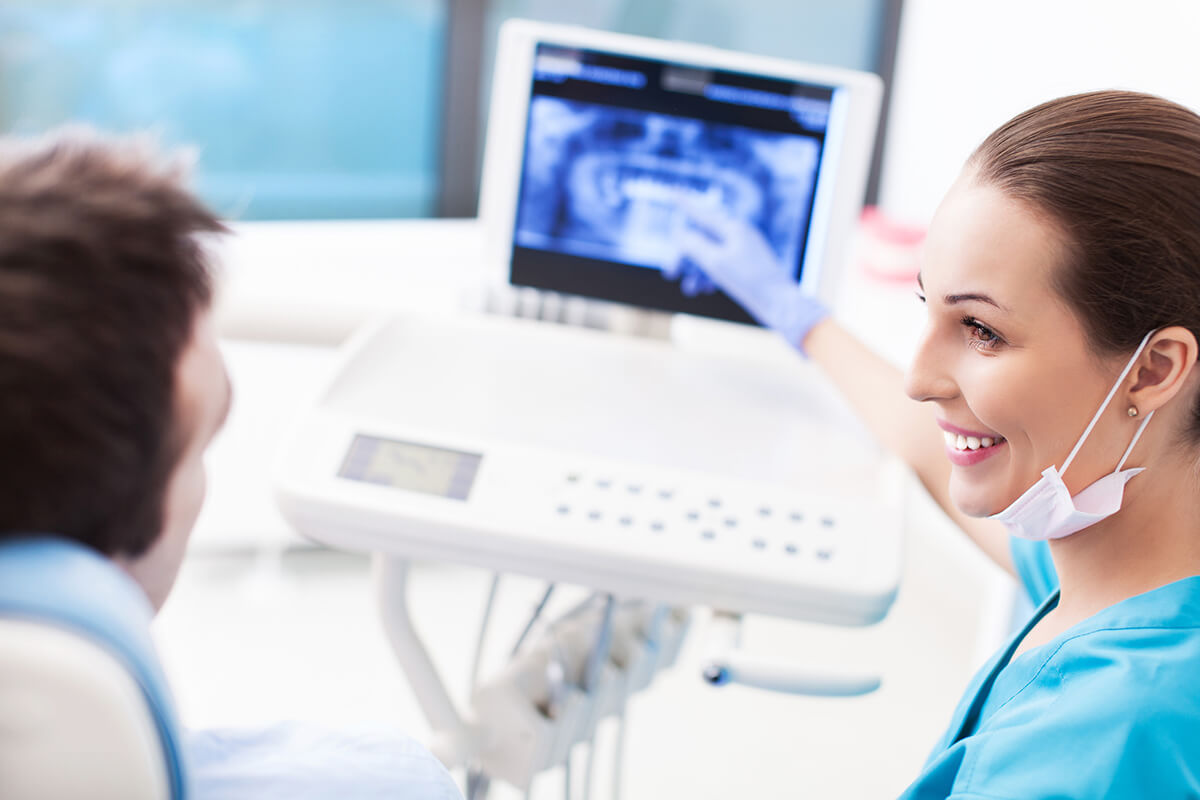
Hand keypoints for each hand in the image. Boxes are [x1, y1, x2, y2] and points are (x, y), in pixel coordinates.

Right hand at [662, 203, 828, 353]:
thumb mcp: (715, 262)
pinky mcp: (746, 267)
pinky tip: (706, 290)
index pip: (702, 212)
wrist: (780, 303)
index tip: (672, 190)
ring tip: (691, 289)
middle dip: (684, 257)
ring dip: (696, 271)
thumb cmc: (749, 280)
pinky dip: (709, 277)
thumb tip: (680, 233)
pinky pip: (720, 267)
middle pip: (702, 239)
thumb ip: (694, 245)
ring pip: (709, 256)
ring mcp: (743, 251)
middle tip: (670, 273)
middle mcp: (738, 235)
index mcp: (733, 228)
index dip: (684, 202)